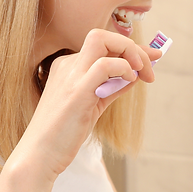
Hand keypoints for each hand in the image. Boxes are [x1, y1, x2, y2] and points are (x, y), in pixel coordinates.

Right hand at [15, 29, 160, 177]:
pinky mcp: (77, 91)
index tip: (153, 58)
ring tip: (143, 75)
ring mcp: (70, 75)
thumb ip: (111, 88)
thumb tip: (135, 76)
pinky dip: (123, 68)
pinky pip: (105, 65)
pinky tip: (131, 81)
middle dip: (133, 47)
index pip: (103, 46)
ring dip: (131, 53)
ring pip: (101, 40)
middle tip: (149, 70)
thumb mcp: (92, 106)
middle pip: (102, 36)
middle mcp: (67, 65)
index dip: (131, 49)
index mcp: (68, 67)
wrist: (39, 155)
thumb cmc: (64, 134)